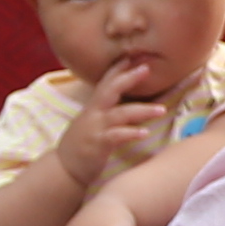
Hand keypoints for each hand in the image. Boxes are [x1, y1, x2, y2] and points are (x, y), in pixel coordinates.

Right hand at [58, 73, 165, 196]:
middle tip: (147, 68)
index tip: (131, 56)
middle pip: (112, 90)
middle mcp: (93, 114)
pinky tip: (144, 133)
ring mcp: (95, 128)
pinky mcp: (97, 144)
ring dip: (142, 111)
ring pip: (120, 114)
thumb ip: (104, 110)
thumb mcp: (90, 122)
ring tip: (161, 110)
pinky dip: (131, 133)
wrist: (63, 169)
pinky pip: (116, 136)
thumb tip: (121, 101)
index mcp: (93, 107)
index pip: (105, 82)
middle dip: (129, 78)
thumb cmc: (81, 144)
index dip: (118, 68)